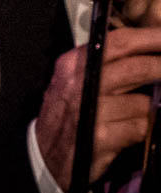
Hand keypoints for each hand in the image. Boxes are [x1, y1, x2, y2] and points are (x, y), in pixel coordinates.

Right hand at [33, 26, 160, 192]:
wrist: (43, 154)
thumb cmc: (65, 115)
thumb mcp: (74, 82)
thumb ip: (104, 66)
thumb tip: (147, 54)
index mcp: (73, 64)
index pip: (117, 42)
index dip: (149, 38)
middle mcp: (79, 83)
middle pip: (136, 67)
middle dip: (160, 68)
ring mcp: (90, 110)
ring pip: (142, 103)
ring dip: (143, 111)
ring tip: (128, 116)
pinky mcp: (101, 136)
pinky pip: (139, 128)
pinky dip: (137, 131)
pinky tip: (122, 132)